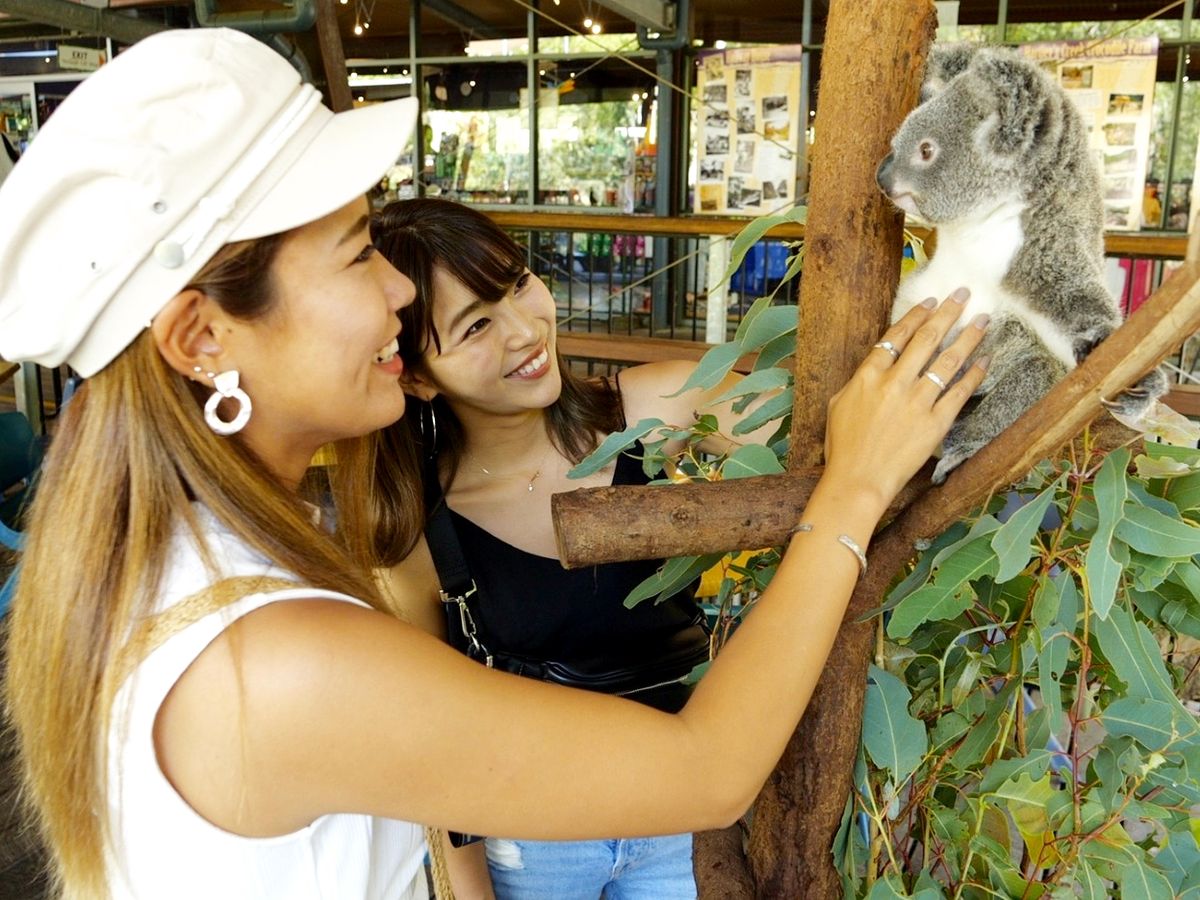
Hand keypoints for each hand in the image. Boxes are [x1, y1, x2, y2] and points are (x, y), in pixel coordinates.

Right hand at [822, 288, 989, 513]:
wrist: (858, 480)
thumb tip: (873, 369)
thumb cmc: (842, 448)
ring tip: (982, 320)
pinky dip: (974, 374)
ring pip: (947, 360)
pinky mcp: (935, 423)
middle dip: (947, 313)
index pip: (897, 336)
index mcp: (867, 376)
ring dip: (967, 336)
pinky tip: (986, 360)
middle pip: (926, 339)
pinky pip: (959, 392)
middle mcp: (894, 382)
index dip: (916, 315)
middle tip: (964, 295)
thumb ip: (858, 382)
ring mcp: (917, 401)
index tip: (932, 301)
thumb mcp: (838, 406)